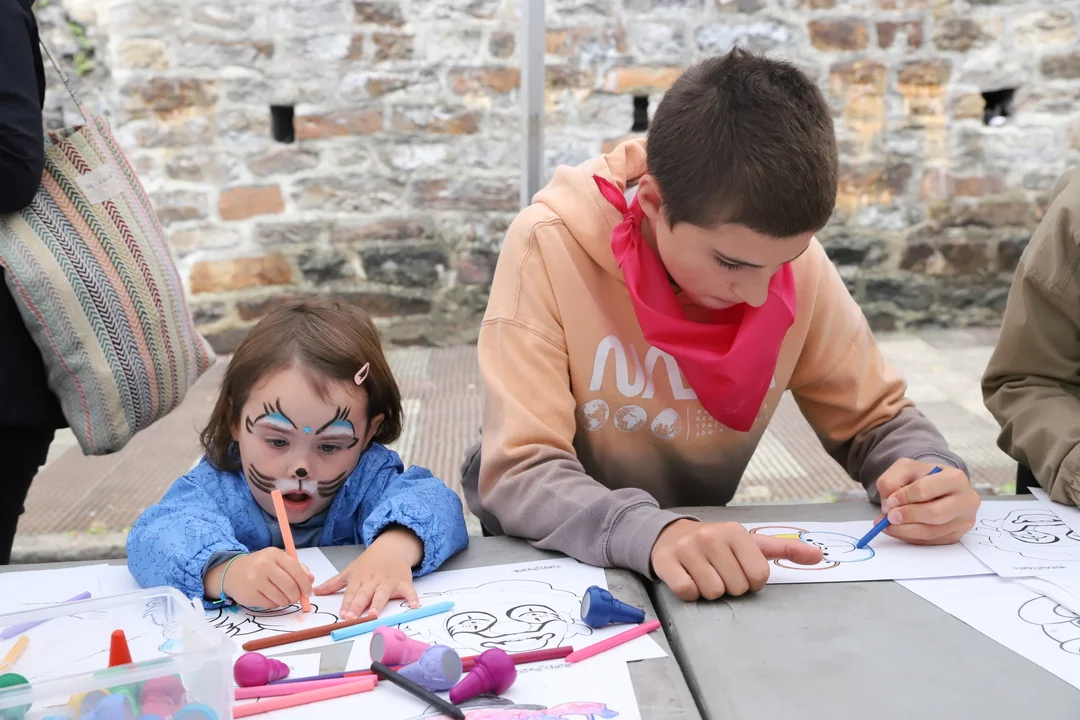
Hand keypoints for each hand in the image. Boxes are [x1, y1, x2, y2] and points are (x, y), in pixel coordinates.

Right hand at [204, 549, 313, 608]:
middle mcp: (264, 565)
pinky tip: (270, 598)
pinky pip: (270, 605)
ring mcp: (255, 580)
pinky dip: (275, 604)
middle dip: (297, 596)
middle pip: (290, 586)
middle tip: (296, 598)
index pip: (296, 570)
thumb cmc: (260, 566)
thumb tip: (311, 580)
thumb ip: (297, 568)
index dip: (305, 584)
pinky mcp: (249, 595)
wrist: (232, 572)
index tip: (309, 592)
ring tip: (283, 597)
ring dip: (286, 601)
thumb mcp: (278, 561)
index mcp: (274, 554)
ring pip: (281, 598)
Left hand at [313, 526, 423, 617]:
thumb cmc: (369, 562)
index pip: (351, 593)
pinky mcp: (403, 583)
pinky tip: (414, 606)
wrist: (391, 547)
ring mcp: (388, 582)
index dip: (347, 604)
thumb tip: (315, 592)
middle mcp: (373, 581)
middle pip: (364, 595)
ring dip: (377, 604)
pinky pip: (408, 591)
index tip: (342, 615)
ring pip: (382, 594)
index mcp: (359, 579)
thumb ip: (334, 584)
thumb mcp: (350, 571)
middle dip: (357, 606)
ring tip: (373, 614)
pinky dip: (412, 598)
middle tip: (351, 617)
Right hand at [650, 519, 823, 601]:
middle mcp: (711, 536)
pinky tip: (687, 578)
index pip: (759, 576)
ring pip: (712, 592)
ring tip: (703, 575)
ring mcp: (687, 548)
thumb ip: (785, 549)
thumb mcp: (751, 542)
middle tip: (719, 572)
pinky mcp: (667, 561)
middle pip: (736, 587)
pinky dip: (689, 592)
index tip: (740, 570)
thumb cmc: (718, 544)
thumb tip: (820, 556)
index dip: (751, 581)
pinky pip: (687, 592)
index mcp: (736, 532)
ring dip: (709, 591)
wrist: (670, 535)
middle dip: (729, 586)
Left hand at [876, 459, 979, 543]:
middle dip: (908, 516)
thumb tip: (889, 506)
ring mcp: (964, 521)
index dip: (905, 497)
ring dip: (905, 530)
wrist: (936, 486)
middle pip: (935, 514)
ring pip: (932, 532)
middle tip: (889, 517)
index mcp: (955, 478)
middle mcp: (966, 500)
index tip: (890, 500)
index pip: (926, 489)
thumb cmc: (921, 476)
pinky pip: (931, 541)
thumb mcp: (904, 468)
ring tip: (888, 525)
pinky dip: (910, 537)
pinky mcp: (957, 535)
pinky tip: (898, 530)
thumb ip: (891, 481)